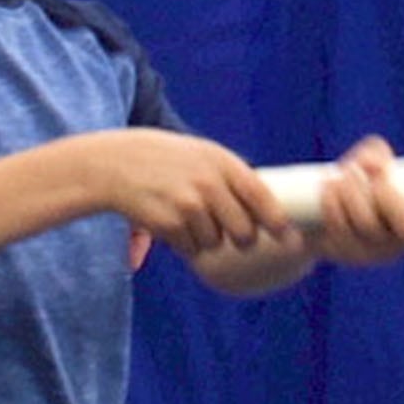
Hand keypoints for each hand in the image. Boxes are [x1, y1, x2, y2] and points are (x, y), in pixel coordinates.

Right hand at [83, 131, 291, 257]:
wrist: (116, 164)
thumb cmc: (168, 160)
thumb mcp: (203, 155)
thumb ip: (233, 177)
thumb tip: (271, 210)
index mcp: (222, 163)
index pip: (261, 198)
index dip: (277, 222)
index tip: (287, 235)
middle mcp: (209, 184)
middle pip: (244, 232)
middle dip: (242, 239)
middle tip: (232, 234)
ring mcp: (188, 206)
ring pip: (216, 243)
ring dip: (207, 239)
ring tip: (189, 216)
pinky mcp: (168, 225)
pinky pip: (191, 248)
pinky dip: (184, 243)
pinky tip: (171, 222)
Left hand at [305, 137, 403, 264]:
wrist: (317, 210)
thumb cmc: (356, 182)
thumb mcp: (369, 160)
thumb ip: (376, 153)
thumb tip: (374, 165)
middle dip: (388, 198)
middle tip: (369, 177)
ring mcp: (378, 252)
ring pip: (371, 226)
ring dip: (353, 193)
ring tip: (342, 176)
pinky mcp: (350, 256)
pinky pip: (344, 230)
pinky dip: (333, 204)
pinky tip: (328, 190)